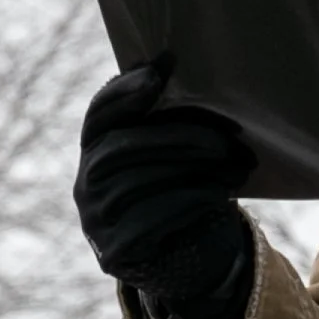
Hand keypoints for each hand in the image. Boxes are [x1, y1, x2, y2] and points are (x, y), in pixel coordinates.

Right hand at [73, 62, 255, 311]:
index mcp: (95, 151)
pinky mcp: (114, 253)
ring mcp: (95, 222)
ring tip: (233, 165)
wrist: (194, 260)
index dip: (124, 92)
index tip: (159, 73)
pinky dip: (189, 201)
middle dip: (175, 137)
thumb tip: (169, 58)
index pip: (98, 115)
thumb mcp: (175, 150)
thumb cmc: (185, 189)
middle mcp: (86, 185)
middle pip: (120, 148)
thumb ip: (165, 115)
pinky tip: (218, 193)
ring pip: (137, 182)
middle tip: (224, 138)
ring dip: (191, 170)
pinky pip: (150, 219)